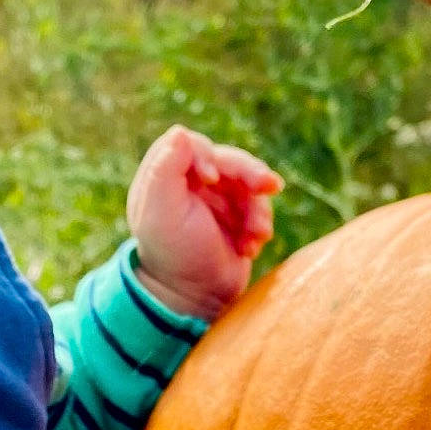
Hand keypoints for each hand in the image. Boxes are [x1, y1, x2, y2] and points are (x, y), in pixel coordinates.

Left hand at [126, 125, 281, 320]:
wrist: (194, 298)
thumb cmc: (172, 254)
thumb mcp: (162, 212)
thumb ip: (165, 169)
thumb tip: (180, 131)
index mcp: (165, 176)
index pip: (192, 145)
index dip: (207, 155)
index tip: (210, 178)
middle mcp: (191, 183)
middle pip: (229, 160)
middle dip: (250, 174)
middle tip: (269, 187)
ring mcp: (217, 200)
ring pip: (250, 184)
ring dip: (258, 209)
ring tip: (257, 235)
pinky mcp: (238, 217)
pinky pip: (260, 208)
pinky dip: (260, 226)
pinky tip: (251, 247)